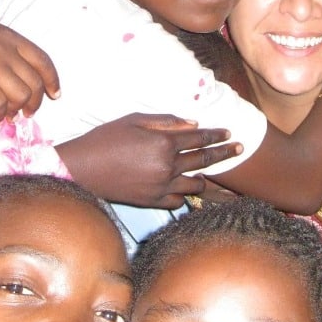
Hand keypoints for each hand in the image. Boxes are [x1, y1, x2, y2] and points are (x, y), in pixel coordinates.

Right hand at [0, 15, 58, 119]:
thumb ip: (6, 49)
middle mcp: (6, 50)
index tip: (55, 95)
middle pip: (34, 84)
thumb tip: (19, 78)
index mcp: (12, 37)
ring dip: (16, 111)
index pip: (43, 62)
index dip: (53, 81)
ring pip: (19, 96)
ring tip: (8, 116)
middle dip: (35, 103)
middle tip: (27, 113)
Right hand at [59, 115, 242, 204]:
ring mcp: (160, 186)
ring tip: (213, 173)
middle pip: (203, 159)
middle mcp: (166, 166)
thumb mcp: (134, 119)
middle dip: (223, 152)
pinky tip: (185, 189)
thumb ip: (166, 121)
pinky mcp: (151, 201)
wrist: (81, 169)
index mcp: (163, 142)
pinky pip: (177, 200)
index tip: (229, 132)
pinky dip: (183, 194)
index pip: (199, 138)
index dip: (216, 134)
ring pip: (194, 183)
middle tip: (239, 148)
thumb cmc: (105, 139)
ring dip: (206, 176)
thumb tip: (193, 123)